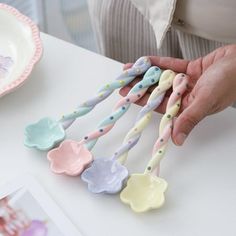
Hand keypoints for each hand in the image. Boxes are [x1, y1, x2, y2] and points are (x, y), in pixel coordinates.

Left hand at [120, 45, 235, 144]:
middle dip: (140, 87)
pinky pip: (171, 66)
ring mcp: (186, 82)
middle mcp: (184, 96)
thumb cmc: (230, 82)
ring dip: (146, 74)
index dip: (142, 101)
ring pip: (161, 79)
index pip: (159, 105)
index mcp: (187, 107)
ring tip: (129, 71)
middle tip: (123, 83)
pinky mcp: (190, 69)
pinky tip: (145, 61)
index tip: (127, 96)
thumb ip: (190, 119)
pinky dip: (158, 63)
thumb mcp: (205, 101)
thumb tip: (177, 140)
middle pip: (157, 92)